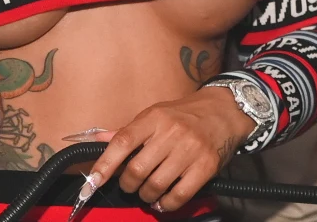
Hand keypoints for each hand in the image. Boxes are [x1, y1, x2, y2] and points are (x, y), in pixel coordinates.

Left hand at [84, 88, 255, 211]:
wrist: (223, 112)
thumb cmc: (182, 115)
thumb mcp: (153, 115)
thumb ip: (126, 131)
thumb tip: (95, 139)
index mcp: (153, 118)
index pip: (122, 142)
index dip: (105, 164)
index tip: (93, 180)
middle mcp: (171, 133)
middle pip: (138, 168)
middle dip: (127, 184)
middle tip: (129, 185)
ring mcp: (190, 150)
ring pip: (156, 184)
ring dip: (146, 195)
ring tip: (145, 193)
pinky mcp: (206, 167)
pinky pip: (181, 194)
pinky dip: (167, 204)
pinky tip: (162, 202)